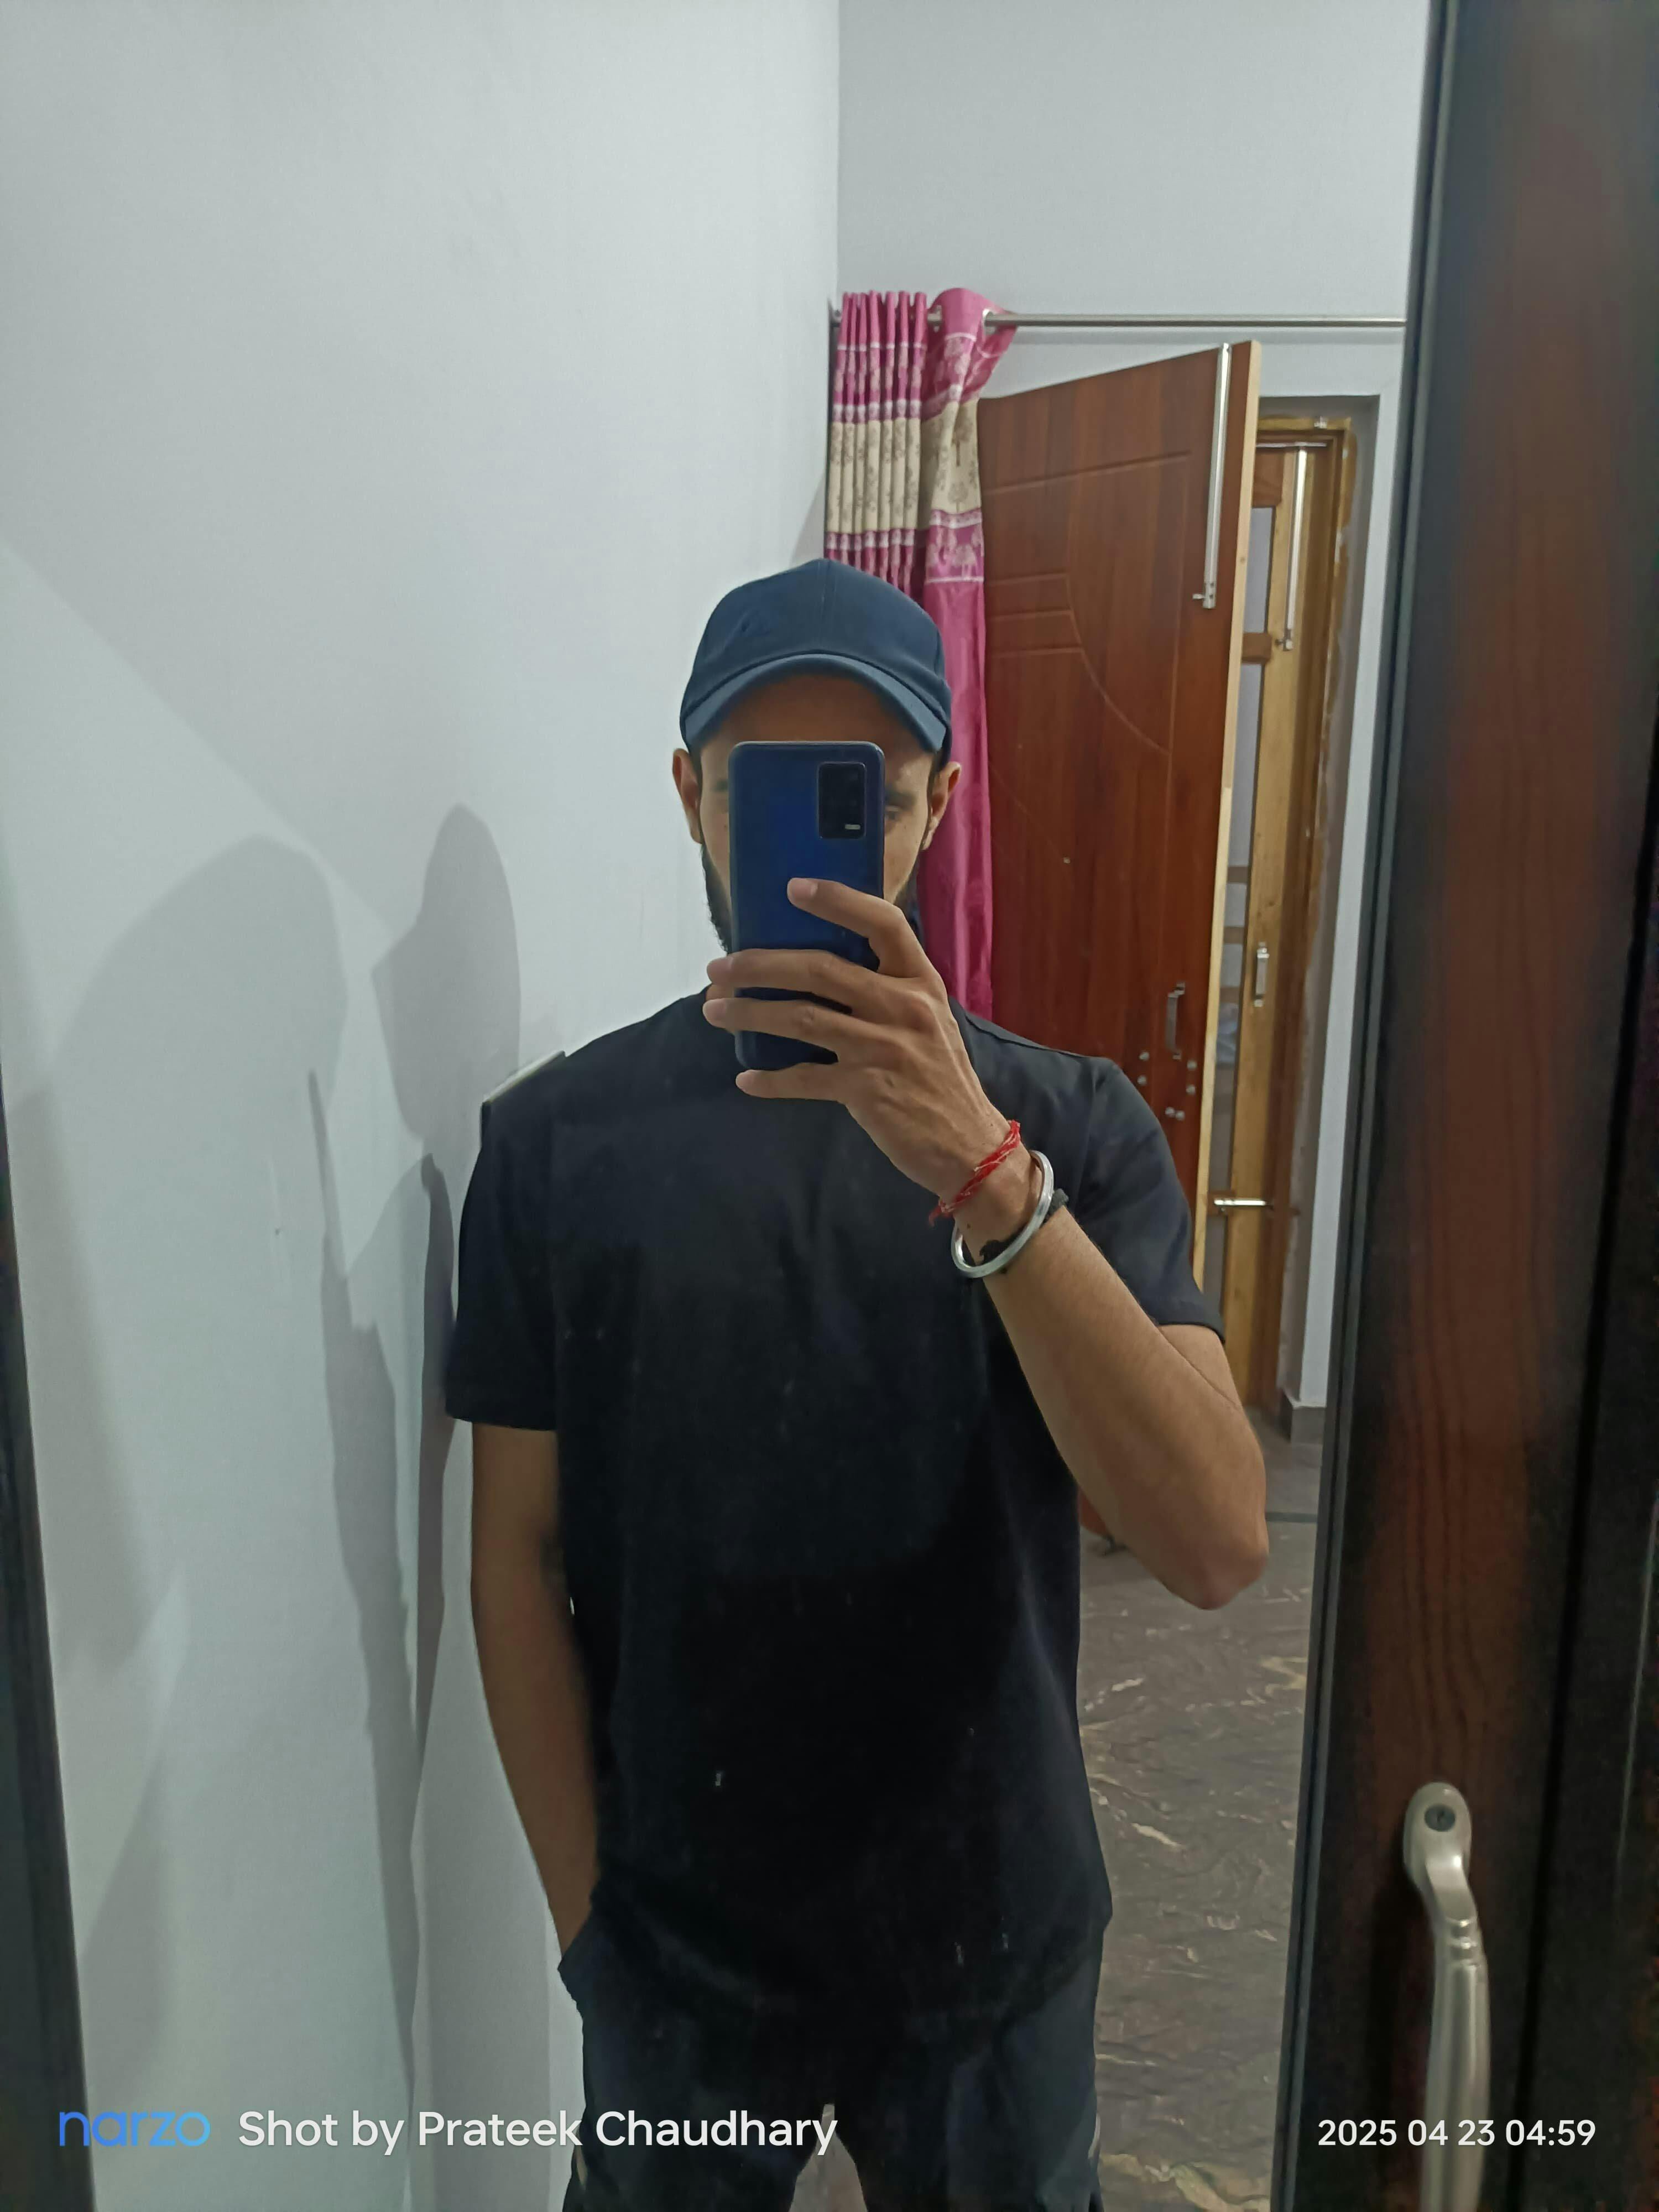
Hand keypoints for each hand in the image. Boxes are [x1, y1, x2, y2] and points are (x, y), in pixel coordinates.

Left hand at [701, 878, 1033, 1230]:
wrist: (969, 1144)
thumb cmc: (939, 1077)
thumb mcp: (928, 1019)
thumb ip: (888, 990)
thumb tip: (820, 966)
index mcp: (921, 981)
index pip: (883, 924)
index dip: (838, 900)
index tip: (794, 887)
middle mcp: (904, 1008)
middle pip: (820, 969)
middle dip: (759, 965)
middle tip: (720, 967)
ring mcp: (884, 1049)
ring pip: (801, 1019)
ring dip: (749, 1014)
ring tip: (715, 1010)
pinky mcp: (867, 1091)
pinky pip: (804, 1079)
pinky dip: (770, 1080)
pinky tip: (747, 1079)